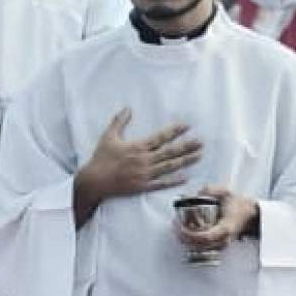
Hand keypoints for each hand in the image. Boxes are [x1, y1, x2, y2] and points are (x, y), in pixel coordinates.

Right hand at [80, 108, 203, 203]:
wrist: (94, 181)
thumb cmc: (101, 158)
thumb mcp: (109, 136)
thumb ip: (119, 121)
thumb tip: (128, 108)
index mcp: (137, 147)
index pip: (160, 137)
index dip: (174, 131)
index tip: (187, 126)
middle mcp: (144, 160)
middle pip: (170, 151)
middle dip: (187, 146)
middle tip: (201, 142)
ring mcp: (144, 174)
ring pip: (169, 166)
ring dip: (185, 161)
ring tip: (199, 155)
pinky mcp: (142, 186)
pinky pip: (161, 183)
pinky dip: (174, 180)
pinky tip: (186, 177)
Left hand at [173, 182, 258, 255]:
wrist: (249, 215)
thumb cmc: (237, 203)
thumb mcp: (225, 192)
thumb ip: (210, 190)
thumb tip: (195, 194)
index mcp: (225, 228)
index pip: (205, 237)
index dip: (190, 234)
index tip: (179, 226)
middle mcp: (223, 240)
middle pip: (198, 245)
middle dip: (183, 237)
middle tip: (174, 225)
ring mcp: (221, 245)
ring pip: (198, 248)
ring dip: (185, 240)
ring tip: (177, 227)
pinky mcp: (218, 246)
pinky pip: (201, 248)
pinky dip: (191, 242)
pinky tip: (184, 232)